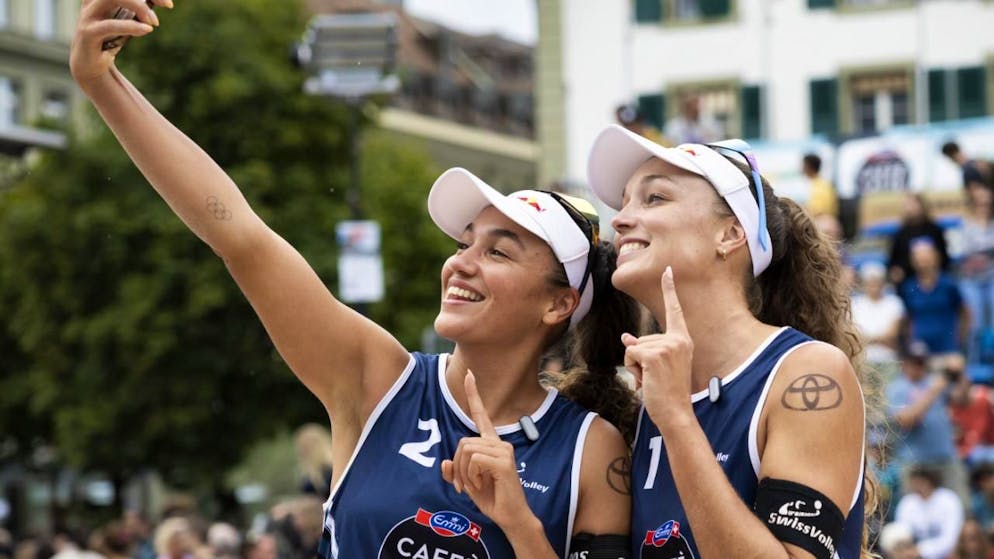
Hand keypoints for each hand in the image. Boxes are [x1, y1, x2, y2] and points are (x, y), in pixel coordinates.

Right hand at [70, 0, 170, 85]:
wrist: (91, 64)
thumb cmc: (112, 38)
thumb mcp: (130, 19)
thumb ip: (142, 9)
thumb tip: (165, 1)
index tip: (168, 3)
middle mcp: (92, 0)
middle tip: (167, 5)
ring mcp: (88, 15)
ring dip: (139, 6)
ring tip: (155, 22)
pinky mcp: (87, 33)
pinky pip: (110, 25)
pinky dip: (131, 26)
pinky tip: (147, 30)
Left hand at [441, 372, 531, 529]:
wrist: (510, 517)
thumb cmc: (492, 498)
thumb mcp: (467, 484)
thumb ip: (455, 472)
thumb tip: (445, 463)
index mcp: (491, 444)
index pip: (481, 415)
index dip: (474, 394)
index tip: (469, 374)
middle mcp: (499, 443)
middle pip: (462, 442)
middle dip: (457, 466)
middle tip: (465, 485)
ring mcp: (503, 450)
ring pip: (466, 450)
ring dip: (464, 472)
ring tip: (474, 485)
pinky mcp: (504, 461)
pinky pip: (474, 459)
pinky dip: (471, 475)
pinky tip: (482, 484)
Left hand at [621, 266, 694, 426]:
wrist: (676, 413)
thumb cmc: (668, 392)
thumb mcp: (657, 367)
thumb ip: (644, 349)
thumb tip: (625, 337)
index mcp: (683, 340)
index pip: (675, 310)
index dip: (670, 289)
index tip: (668, 270)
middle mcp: (678, 340)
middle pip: (640, 338)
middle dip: (639, 359)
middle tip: (655, 378)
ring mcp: (667, 346)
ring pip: (633, 346)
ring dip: (635, 366)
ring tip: (651, 380)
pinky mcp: (654, 355)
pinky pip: (630, 353)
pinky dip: (632, 368)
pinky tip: (645, 380)